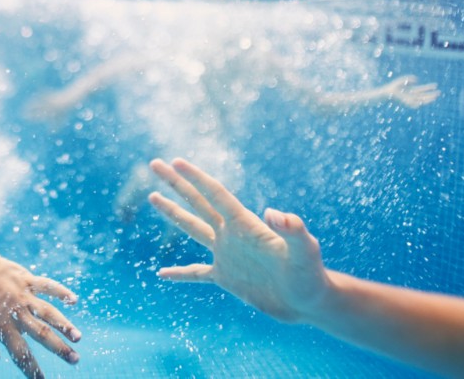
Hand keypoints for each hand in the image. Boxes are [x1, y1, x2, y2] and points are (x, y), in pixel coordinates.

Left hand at [0, 252, 80, 378]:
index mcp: (3, 328)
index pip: (21, 354)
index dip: (31, 369)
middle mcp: (17, 314)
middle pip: (42, 335)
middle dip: (59, 349)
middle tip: (75, 360)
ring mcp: (24, 296)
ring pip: (48, 312)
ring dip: (64, 324)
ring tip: (78, 337)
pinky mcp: (27, 280)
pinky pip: (47, 285)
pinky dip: (61, 291)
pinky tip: (73, 299)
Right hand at [148, 158, 329, 322]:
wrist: (309, 301)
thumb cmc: (310, 274)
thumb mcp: (304, 250)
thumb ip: (292, 229)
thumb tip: (274, 212)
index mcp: (245, 224)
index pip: (215, 194)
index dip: (196, 177)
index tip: (176, 161)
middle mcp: (231, 234)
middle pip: (197, 202)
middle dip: (176, 183)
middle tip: (155, 164)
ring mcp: (226, 255)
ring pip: (193, 228)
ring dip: (173, 213)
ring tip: (153, 197)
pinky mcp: (226, 278)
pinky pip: (195, 273)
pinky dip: (179, 273)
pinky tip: (162, 273)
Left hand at [380, 75, 441, 108]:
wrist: (387, 92)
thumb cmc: (394, 86)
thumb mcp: (403, 80)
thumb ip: (409, 78)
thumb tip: (417, 80)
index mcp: (412, 90)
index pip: (423, 89)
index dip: (429, 87)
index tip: (436, 85)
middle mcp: (413, 95)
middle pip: (424, 95)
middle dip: (432, 94)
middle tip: (439, 92)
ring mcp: (410, 100)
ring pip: (422, 100)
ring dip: (428, 99)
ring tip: (435, 97)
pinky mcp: (407, 103)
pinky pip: (415, 104)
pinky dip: (419, 103)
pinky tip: (424, 102)